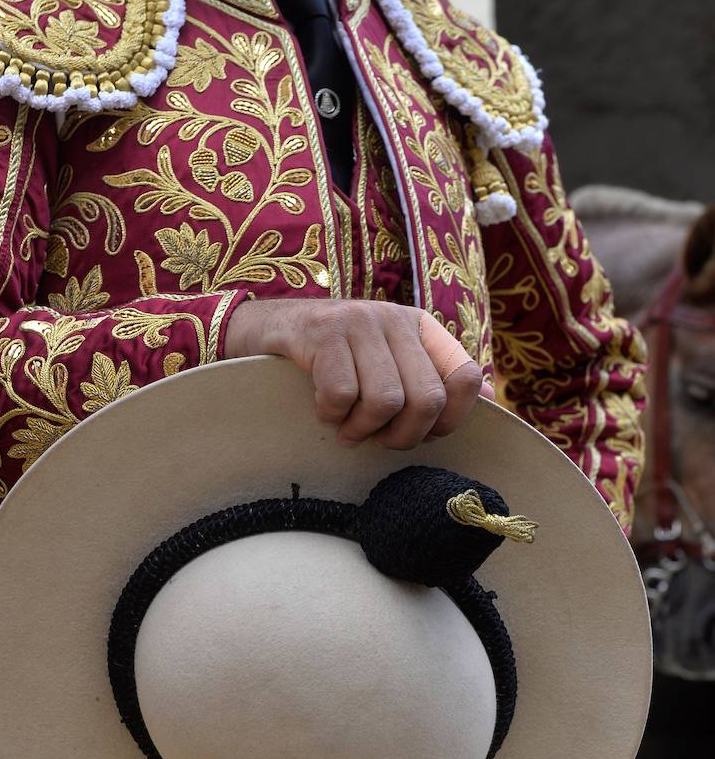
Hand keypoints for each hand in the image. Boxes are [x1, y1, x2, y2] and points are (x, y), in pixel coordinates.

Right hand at [224, 298, 485, 448]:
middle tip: (377, 439)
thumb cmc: (334, 361)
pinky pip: (341, 396)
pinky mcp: (322, 333)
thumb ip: (430, 379)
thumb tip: (491, 398)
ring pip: (385, 401)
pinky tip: (322, 410)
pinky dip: (330, 416)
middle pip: (426, 399)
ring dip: (362, 429)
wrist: (267, 331)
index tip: (421, 432)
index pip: (465, 377)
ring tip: (347, 428)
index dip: (448, 418)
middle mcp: (395, 318)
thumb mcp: (387, 363)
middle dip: (402, 436)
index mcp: (420, 327)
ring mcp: (358, 321)